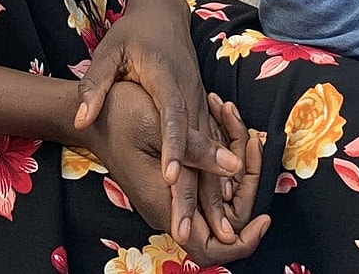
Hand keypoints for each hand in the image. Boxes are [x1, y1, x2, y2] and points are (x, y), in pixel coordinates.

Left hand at [75, 0, 240, 245]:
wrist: (164, 13)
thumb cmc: (133, 33)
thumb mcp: (109, 51)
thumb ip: (95, 83)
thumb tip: (81, 117)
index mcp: (166, 79)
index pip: (172, 118)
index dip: (174, 148)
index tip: (170, 178)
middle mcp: (190, 94)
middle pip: (197, 144)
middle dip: (195, 187)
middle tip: (191, 225)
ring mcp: (201, 101)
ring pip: (211, 149)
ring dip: (213, 188)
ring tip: (217, 226)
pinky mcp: (204, 107)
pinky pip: (214, 144)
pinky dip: (219, 173)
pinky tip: (222, 202)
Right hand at [79, 81, 269, 264]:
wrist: (91, 110)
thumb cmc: (120, 114)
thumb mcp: (160, 123)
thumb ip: (197, 149)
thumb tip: (235, 165)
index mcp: (164, 203)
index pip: (210, 248)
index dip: (241, 241)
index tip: (266, 218)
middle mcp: (167, 207)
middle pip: (220, 228)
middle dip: (247, 192)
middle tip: (255, 147)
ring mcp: (167, 196)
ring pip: (215, 203)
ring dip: (238, 172)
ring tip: (243, 130)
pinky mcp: (169, 183)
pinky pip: (204, 187)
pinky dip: (223, 163)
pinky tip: (228, 129)